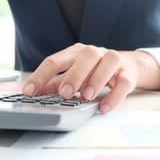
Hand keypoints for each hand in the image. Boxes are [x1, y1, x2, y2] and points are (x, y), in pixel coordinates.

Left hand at [22, 43, 159, 112]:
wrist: (130, 66)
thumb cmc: (96, 70)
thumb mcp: (74, 74)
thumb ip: (55, 83)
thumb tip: (33, 94)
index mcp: (76, 53)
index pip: (55, 61)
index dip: (40, 76)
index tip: (28, 91)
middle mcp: (95, 53)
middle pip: (85, 56)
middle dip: (73, 75)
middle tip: (64, 93)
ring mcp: (113, 61)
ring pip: (107, 63)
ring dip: (96, 80)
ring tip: (86, 97)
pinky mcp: (128, 74)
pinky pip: (123, 82)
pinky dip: (114, 95)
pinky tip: (104, 107)